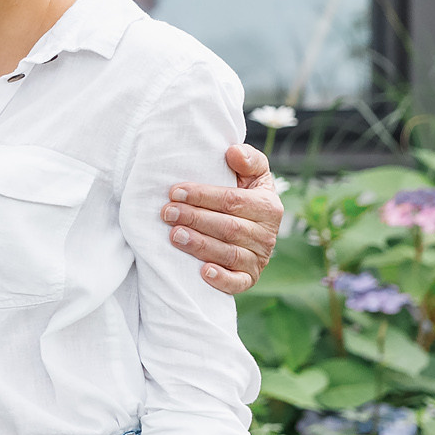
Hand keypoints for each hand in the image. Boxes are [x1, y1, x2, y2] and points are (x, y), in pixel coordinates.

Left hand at [161, 141, 281, 295]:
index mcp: (268, 206)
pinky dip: (221, 279)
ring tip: (174, 235)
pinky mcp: (250, 278)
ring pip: (229, 253)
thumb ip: (248, 160)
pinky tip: (203, 271)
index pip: (232, 201)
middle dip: (195, 219)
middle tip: (167, 213)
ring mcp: (259, 258)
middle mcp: (267, 234)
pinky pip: (238, 282)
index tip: (175, 192)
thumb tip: (232, 151)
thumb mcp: (252, 175)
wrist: (252, 227)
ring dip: (200, 245)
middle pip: (228, 227)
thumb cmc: (244, 196)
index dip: (202, 196)